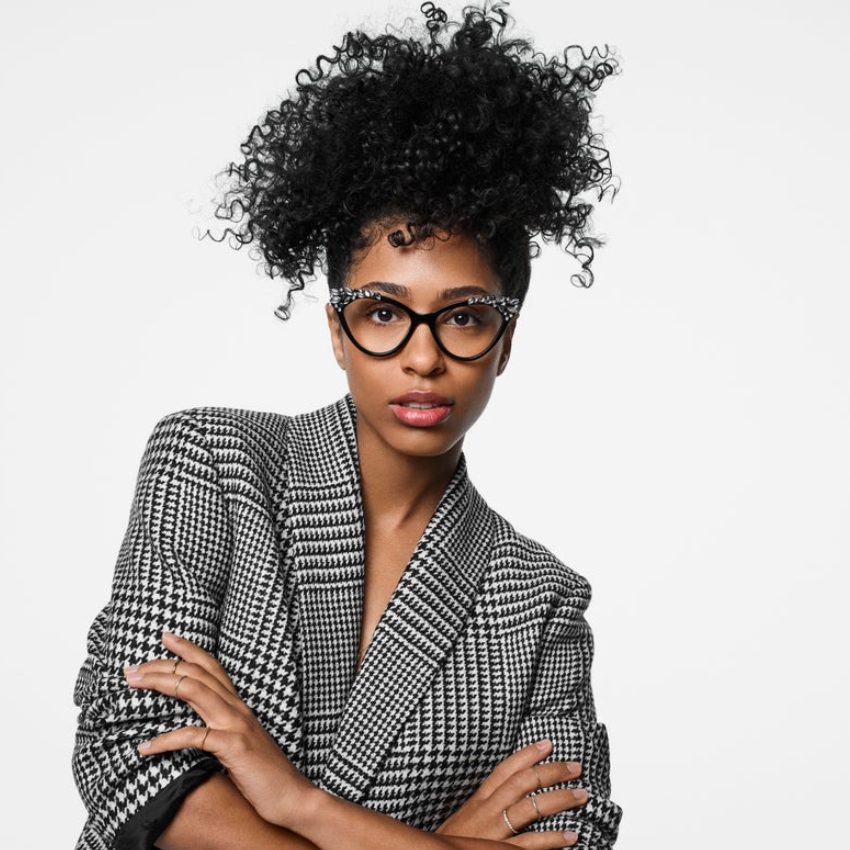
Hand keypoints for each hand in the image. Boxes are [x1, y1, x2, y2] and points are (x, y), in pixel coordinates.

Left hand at [124, 632, 314, 826]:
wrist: (292, 796)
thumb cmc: (264, 776)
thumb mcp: (240, 745)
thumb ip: (221, 731)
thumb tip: (195, 729)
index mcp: (238, 706)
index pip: (211, 667)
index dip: (189, 649)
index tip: (165, 636)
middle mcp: (237, 708)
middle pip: (197, 672)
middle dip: (163, 664)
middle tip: (132, 667)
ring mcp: (236, 724)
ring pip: (194, 690)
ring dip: (160, 683)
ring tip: (133, 683)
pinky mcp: (234, 746)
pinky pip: (193, 737)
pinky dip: (165, 740)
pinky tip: (144, 747)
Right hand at [435, 740, 586, 847]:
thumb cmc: (454, 840)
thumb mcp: (469, 815)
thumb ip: (489, 802)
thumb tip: (515, 791)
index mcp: (480, 798)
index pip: (506, 769)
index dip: (528, 754)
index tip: (548, 743)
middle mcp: (488, 810)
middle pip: (523, 782)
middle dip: (552, 772)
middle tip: (576, 767)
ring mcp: (495, 831)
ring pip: (531, 807)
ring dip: (560, 799)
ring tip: (581, 795)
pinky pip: (530, 844)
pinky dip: (553, 839)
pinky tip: (571, 836)